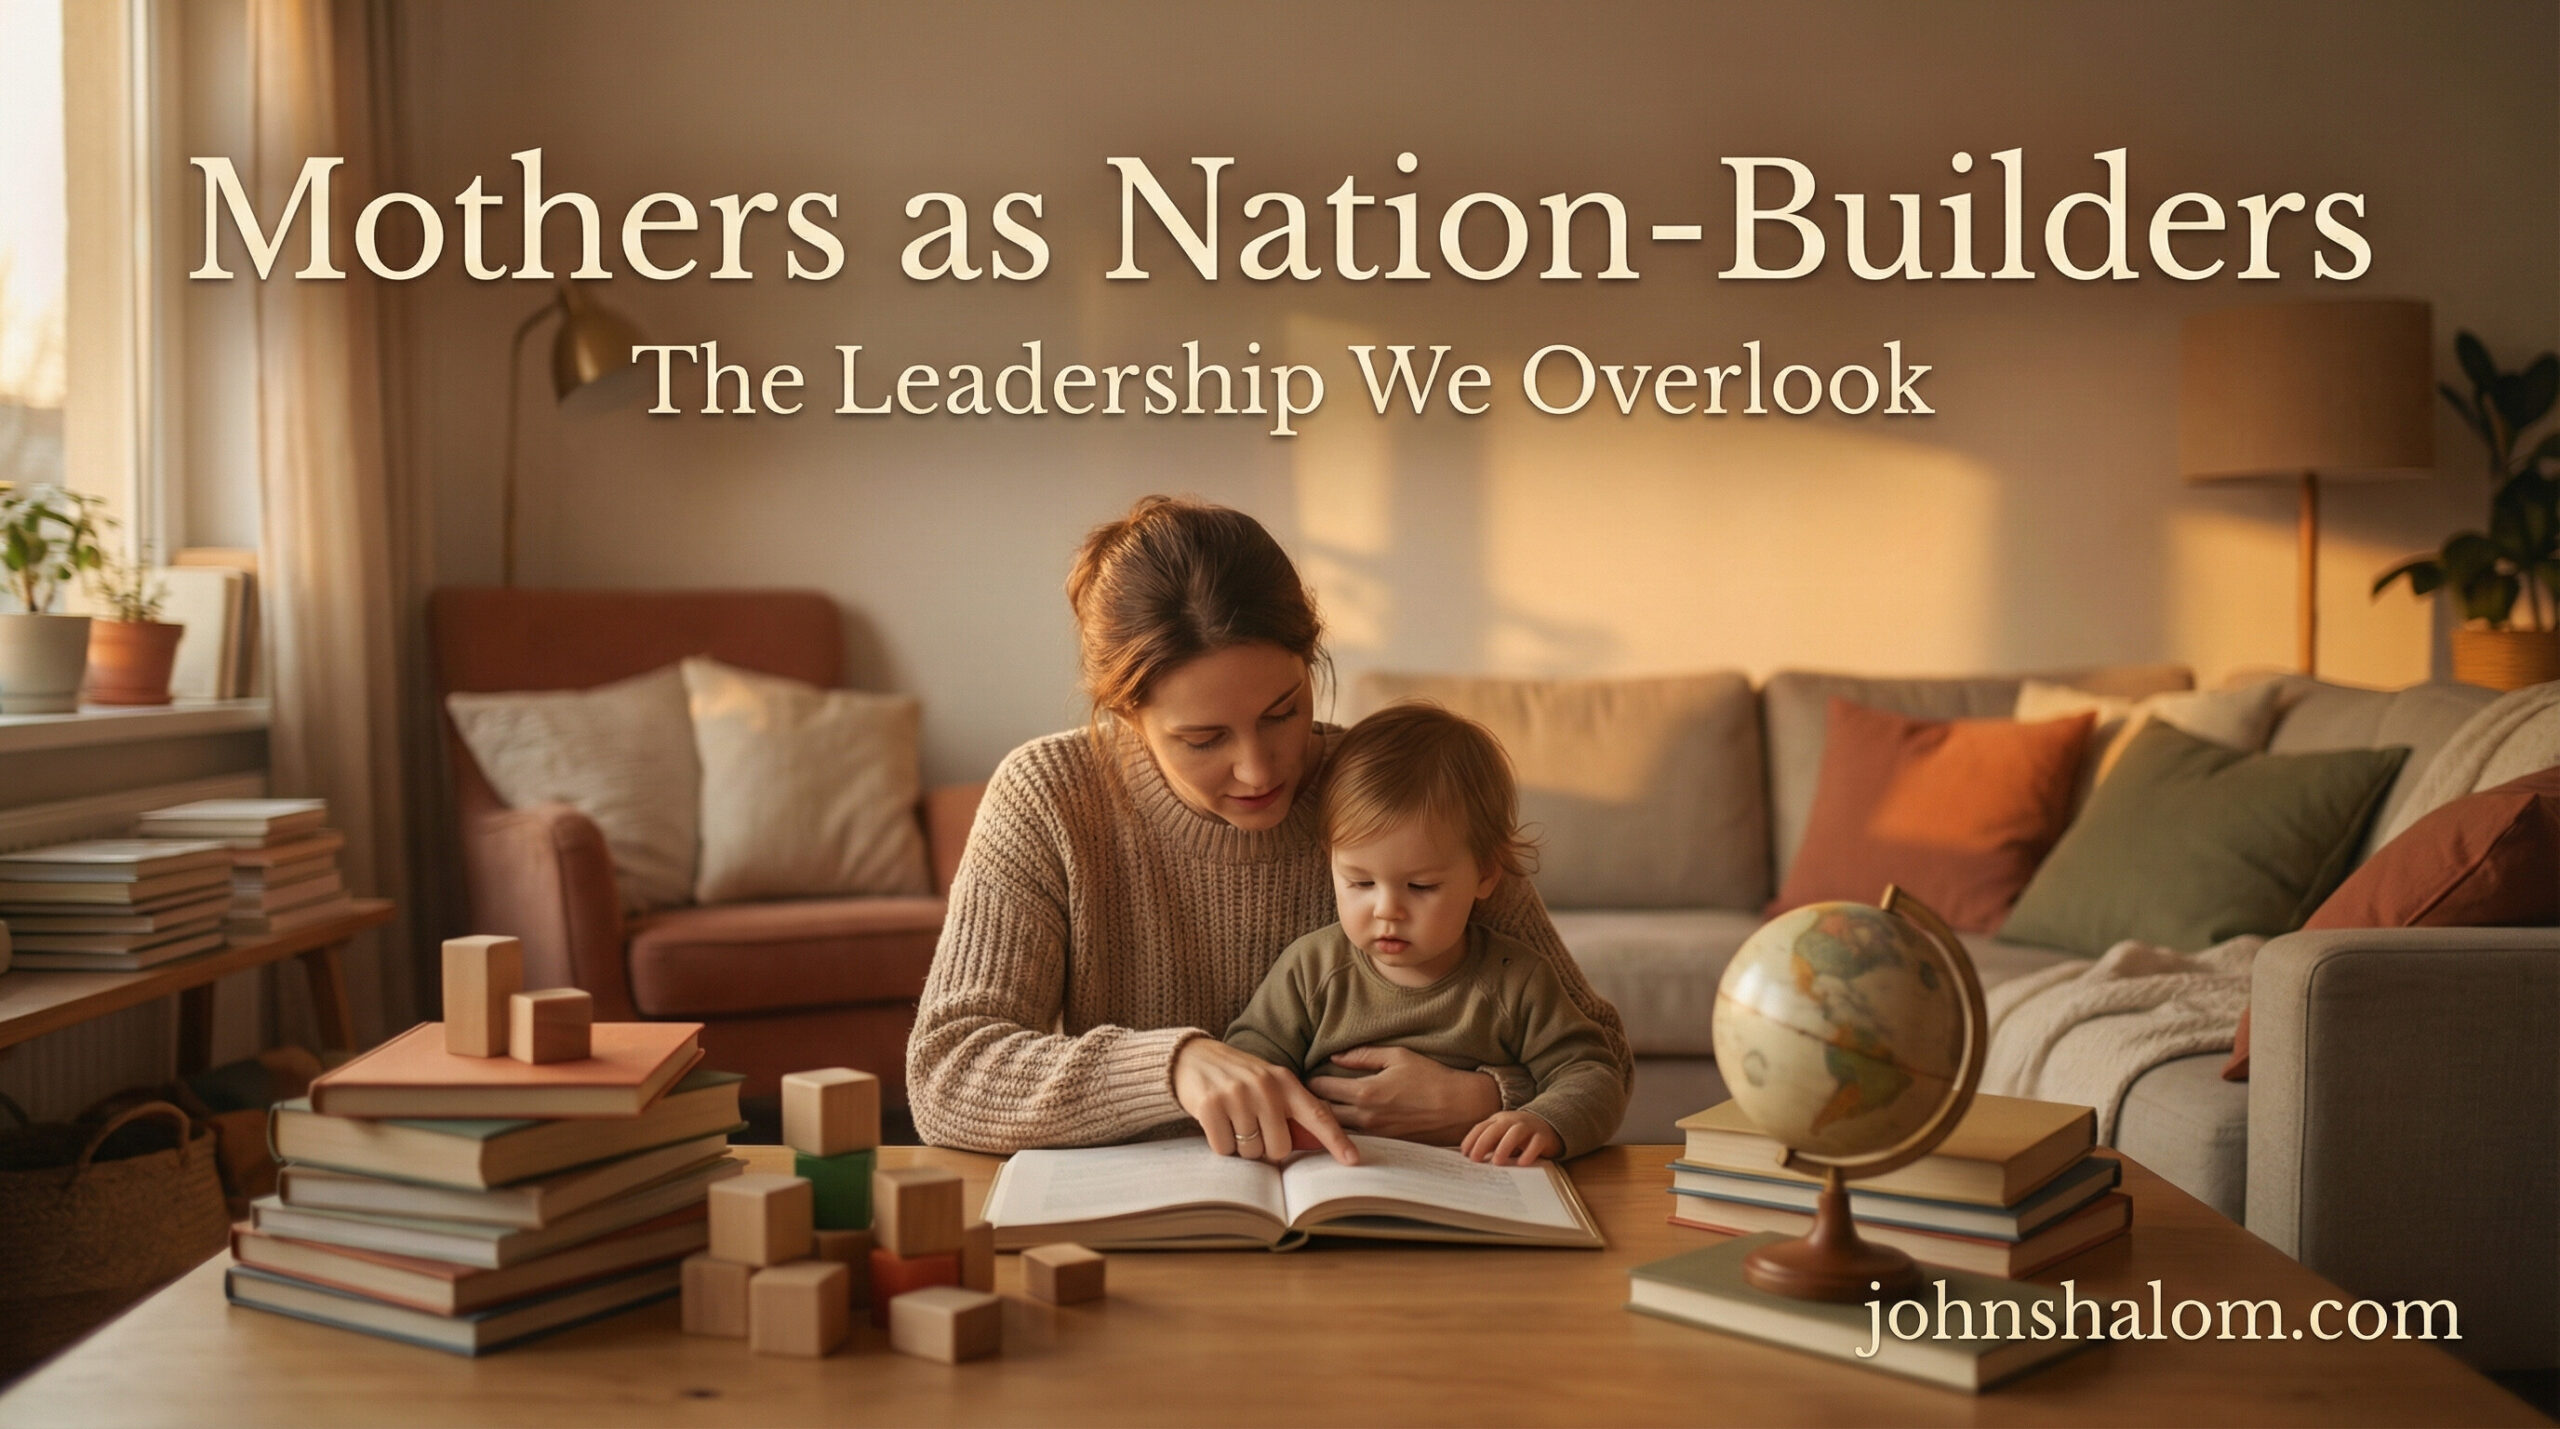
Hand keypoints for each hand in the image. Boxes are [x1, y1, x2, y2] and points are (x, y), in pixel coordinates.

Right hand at [1171, 1038, 1357, 1165]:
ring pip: (1251, 1152)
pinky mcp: (1211, 1106)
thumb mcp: (1268, 1084)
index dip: (1336, 1140)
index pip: (1317, 1115)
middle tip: (1251, 1127)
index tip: (1353, 1160)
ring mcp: (1237, 1095)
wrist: (1193, 1057)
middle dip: (1265, 1148)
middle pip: (1279, 1148)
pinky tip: (1215, 1122)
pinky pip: (1225, 1149)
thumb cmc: (1238, 1077)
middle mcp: (1264, 1087)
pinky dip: (1220, 1144)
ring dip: (1241, 1146)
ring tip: (1232, 1120)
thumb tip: (1315, 1144)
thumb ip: (1290, 1111)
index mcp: (1284, 1081)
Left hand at [1306, 1046, 1500, 1143]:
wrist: (1460, 1107)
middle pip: (1322, 1113)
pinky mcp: (1385, 1145)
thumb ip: (1363, 1055)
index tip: (1308, 1076)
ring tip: (1321, 1110)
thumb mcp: (1398, 1056)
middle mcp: (1366, 1116)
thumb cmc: (1431, 1077)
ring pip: (1336, 1130)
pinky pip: (1355, 1140)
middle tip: (1308, 1095)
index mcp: (1365, 1091)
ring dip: (1326, 1120)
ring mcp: (1375, 1135)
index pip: (1321, 1088)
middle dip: (1312, 1103)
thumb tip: (1335, 1056)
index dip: (1310, 1081)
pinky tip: (1343, 1124)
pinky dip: (1344, 1132)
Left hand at [1460, 1110, 1561, 1165]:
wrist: (1549, 1125)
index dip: (1471, 1139)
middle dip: (1483, 1143)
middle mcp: (1512, 1121)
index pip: (1482, 1127)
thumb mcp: (1502, 1136)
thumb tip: (1470, 1157)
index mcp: (1498, 1120)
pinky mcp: (1543, 1136)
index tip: (1464, 1154)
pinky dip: (1529, 1152)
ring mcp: (1528, 1127)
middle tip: (1475, 1159)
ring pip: (1515, 1133)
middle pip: (1495, 1129)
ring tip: (1496, 1162)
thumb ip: (1488, 1143)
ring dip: (1504, 1147)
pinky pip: (1536, 1143)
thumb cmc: (1519, 1135)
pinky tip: (1522, 1163)